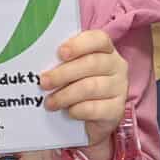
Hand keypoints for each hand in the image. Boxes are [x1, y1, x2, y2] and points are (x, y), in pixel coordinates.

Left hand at [41, 30, 128, 159]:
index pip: (98, 39)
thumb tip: (39, 61)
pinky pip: (95, 108)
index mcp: (105, 50)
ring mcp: (119, 88)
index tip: (60, 53)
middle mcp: (116, 66)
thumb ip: (63, 63)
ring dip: (66, 95)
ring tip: (50, 102)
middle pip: (92, 64)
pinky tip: (68, 112)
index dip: (79, 44)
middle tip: (44, 82)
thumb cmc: (79, 87)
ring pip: (91, 87)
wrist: (93, 120)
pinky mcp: (117, 110)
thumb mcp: (72, 71)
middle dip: (64, 73)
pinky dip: (78, 110)